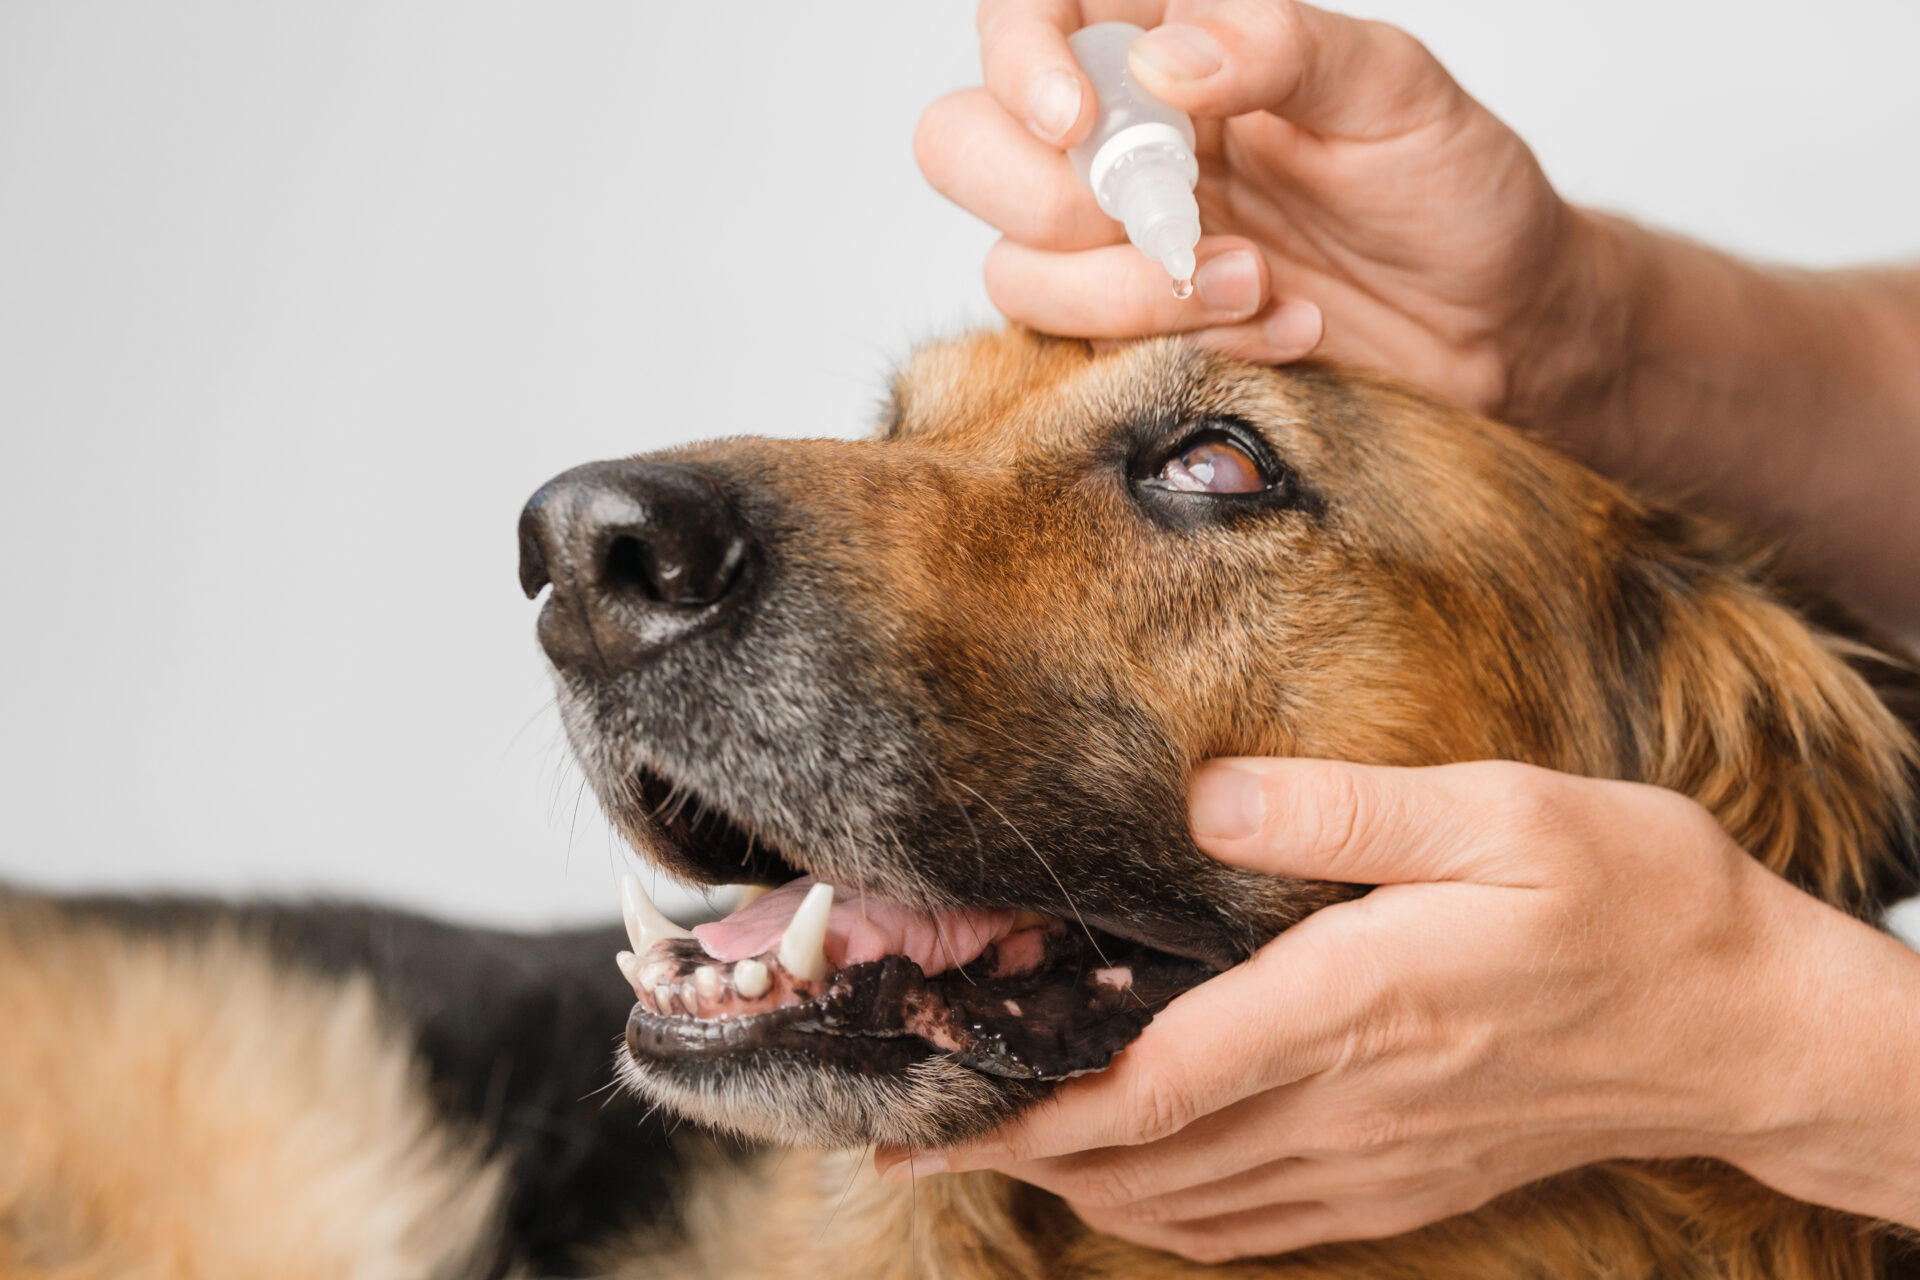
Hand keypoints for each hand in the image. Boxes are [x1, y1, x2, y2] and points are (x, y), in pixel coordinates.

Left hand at [875, 758, 1919, 1262]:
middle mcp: (1349, 1104)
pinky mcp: (1404, 1183)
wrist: (1745, 1028)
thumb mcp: (1502, 813)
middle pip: (1144, 1160)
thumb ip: (1343, 812)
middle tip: (918, 1130)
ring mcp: (1375, 1161)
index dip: (1028, 1104)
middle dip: (1020, 1152)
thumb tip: (1207, 799)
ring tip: (996, 1150)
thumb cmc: (1632, 902)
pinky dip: (1168, 1214)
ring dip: (1079, 1184)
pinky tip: (1133, 1189)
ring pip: (1187, 1205)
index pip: (1155, 1080)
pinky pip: (1253, 1224)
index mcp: (1357, 1005)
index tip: (931, 1108)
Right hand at [917, 0, 1589, 412]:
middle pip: (962, 146)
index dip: (1018, 56)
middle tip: (1168, 221)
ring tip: (1258, 284)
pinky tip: (1276, 335)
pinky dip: (1173, 350)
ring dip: (1128, 293)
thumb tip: (1164, 57)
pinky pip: (1081, 355)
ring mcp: (1111, 247)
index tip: (1074, 115)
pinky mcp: (1127, 340)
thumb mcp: (1396, 94)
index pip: (1030, 12)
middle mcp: (1118, 139)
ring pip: (1013, 269)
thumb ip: (1281, 49)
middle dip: (1047, 197)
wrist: (1494, 330)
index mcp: (1168, 42)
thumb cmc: (1451, 194)